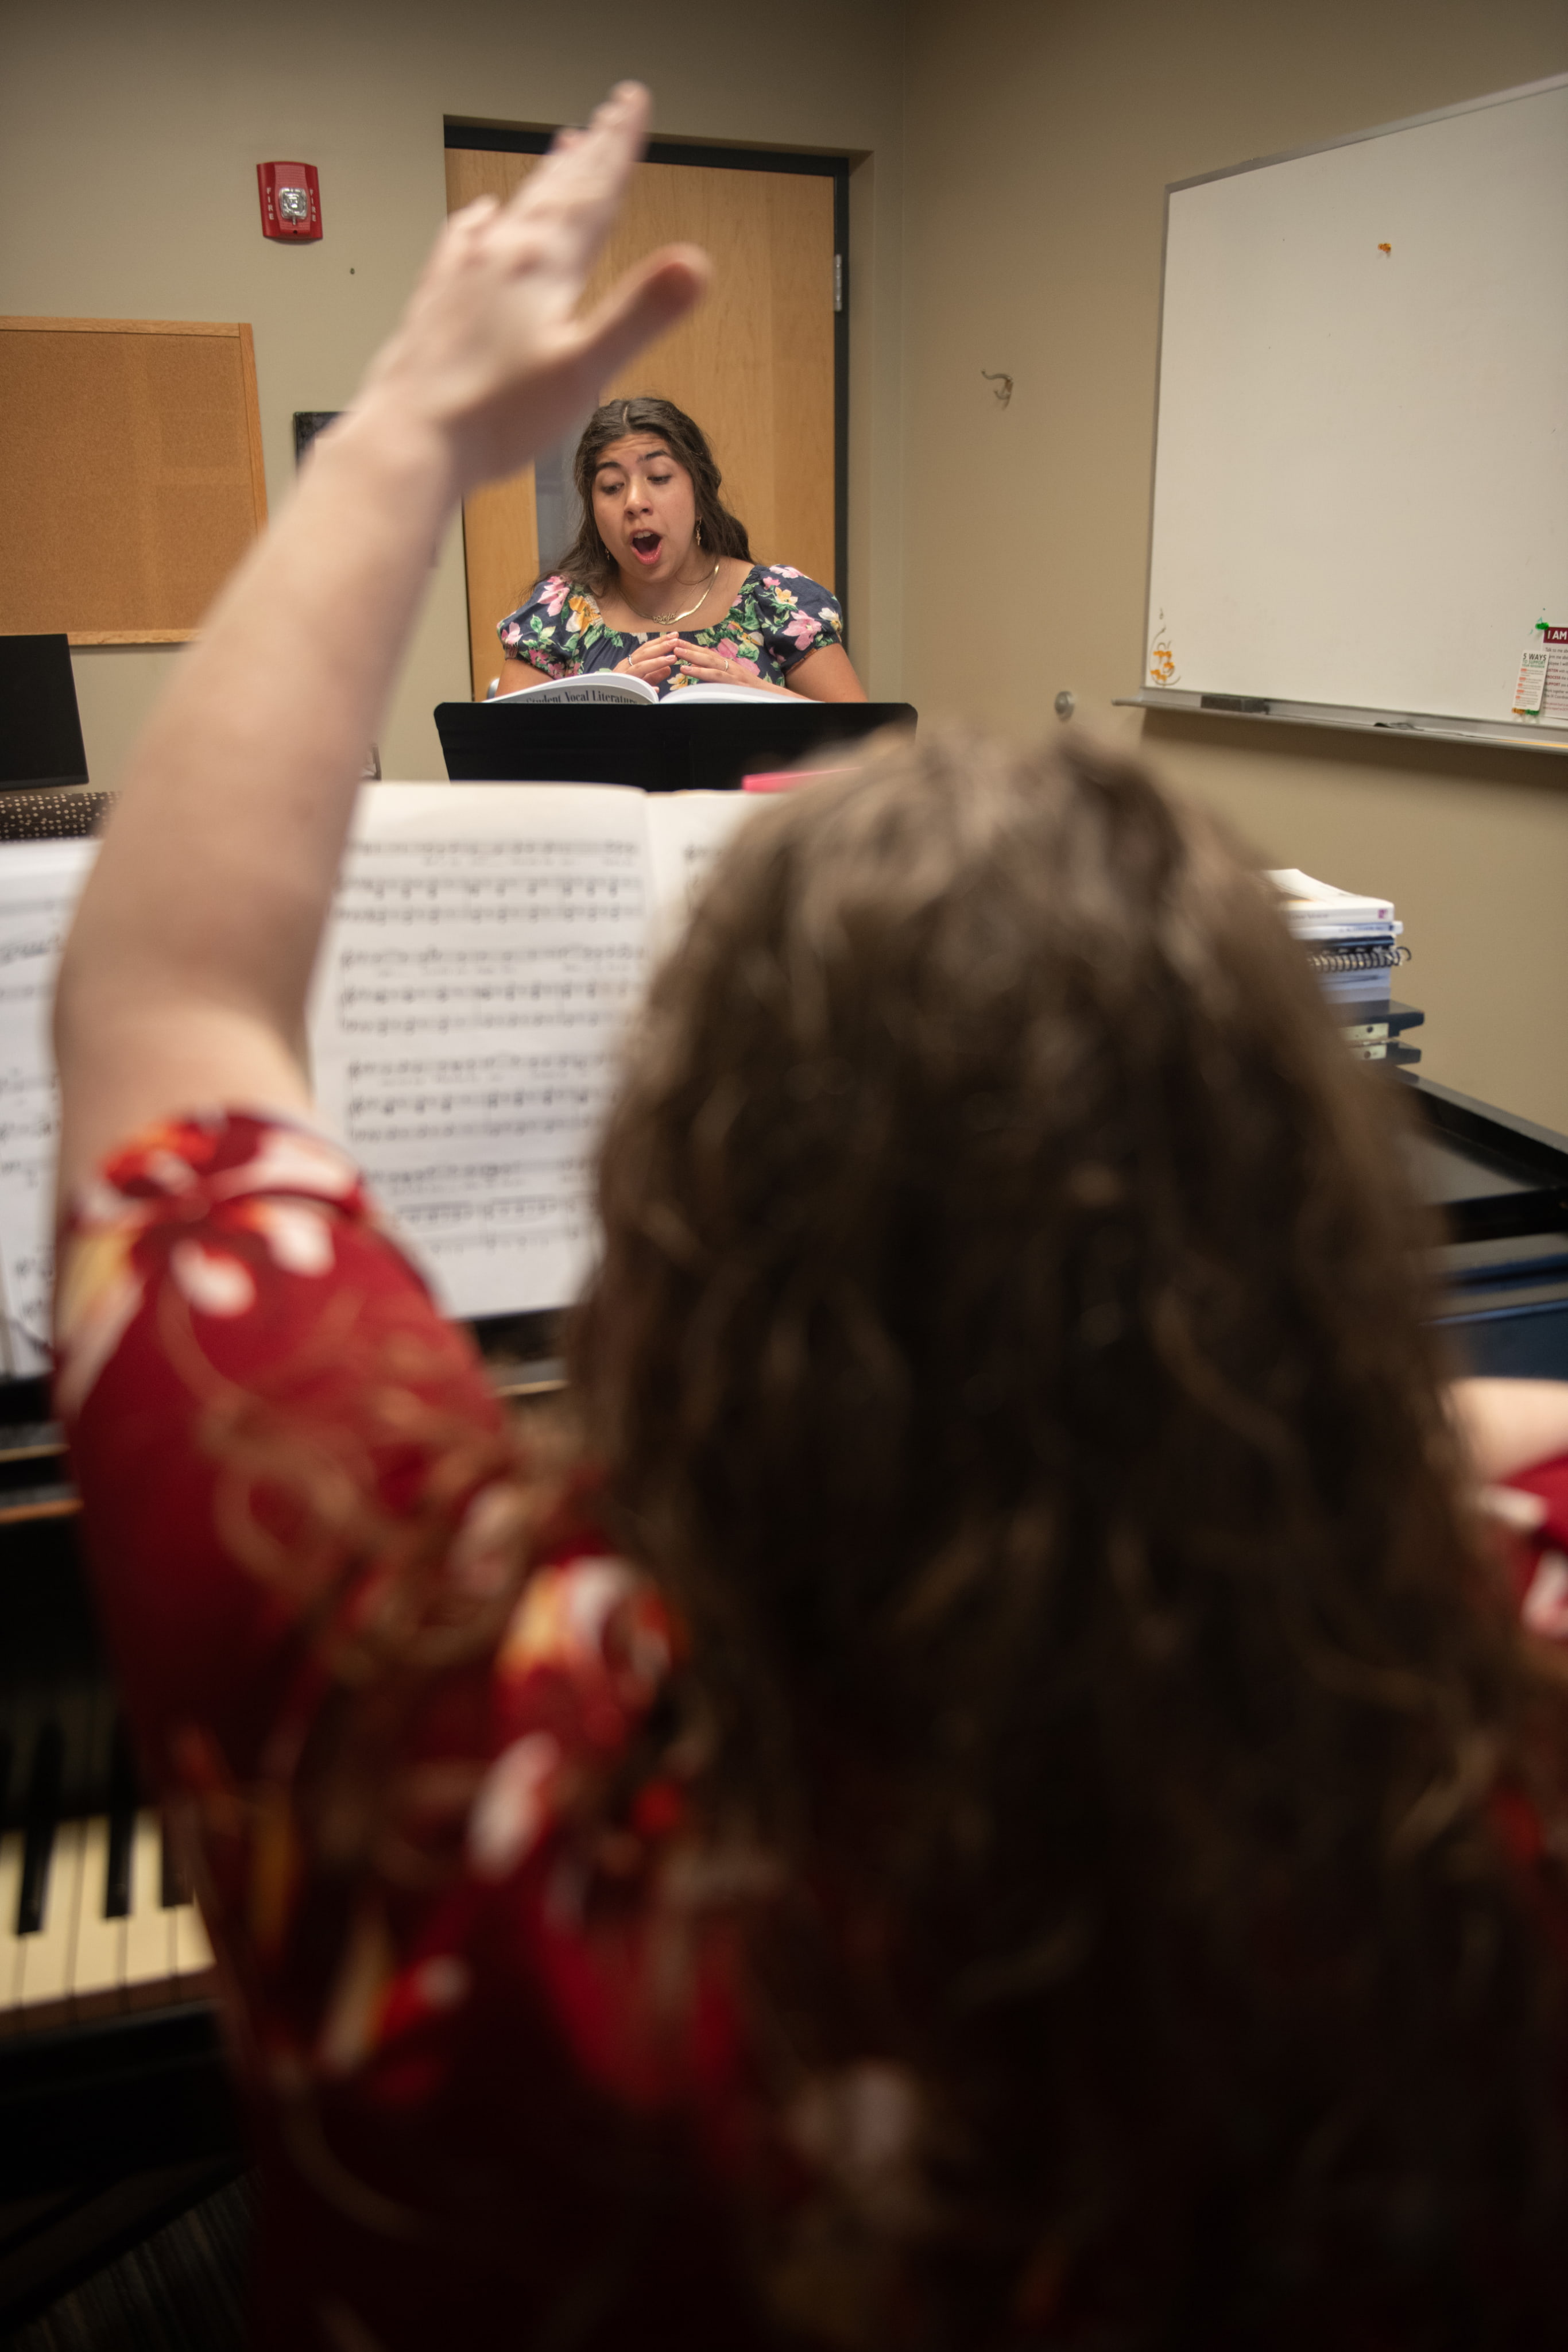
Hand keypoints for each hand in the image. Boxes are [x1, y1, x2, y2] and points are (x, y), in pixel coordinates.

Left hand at [354, 84, 708, 494]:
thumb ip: (639, 313)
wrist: (411, 437)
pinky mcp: (439, 298)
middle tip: (607, 114)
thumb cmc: (494, 415)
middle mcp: (501, 254)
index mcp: (543, 265)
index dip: (618, 146)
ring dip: (545, 177)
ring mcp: (465, 273)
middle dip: (589, 151)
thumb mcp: (584, 369)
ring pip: (516, 208)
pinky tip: (482, 214)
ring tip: (563, 146)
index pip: (593, 191)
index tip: (631, 104)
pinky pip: (465, 240)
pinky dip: (483, 219)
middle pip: (556, 190)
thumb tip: (694, 265)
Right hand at [614, 633, 681, 684]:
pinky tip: (656, 688)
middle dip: (661, 646)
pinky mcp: (623, 688)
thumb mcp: (643, 680)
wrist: (607, 699)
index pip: (647, 649)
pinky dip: (645, 687)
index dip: (660, 641)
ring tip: (671, 658)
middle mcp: (626, 666)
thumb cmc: (624, 688)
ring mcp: (624, 676)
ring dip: (657, 662)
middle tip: (676, 641)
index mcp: (631, 662)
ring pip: (641, 666)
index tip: (674, 636)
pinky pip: (635, 686)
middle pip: (644, 653)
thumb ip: (654, 674)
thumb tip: (668, 668)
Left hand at [672, 641, 785, 691]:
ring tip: (676, 652)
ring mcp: (731, 673)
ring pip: (708, 661)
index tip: (676, 642)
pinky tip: (687, 670)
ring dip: (691, 655)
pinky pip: (714, 676)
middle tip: (670, 642)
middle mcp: (729, 665)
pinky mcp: (732, 682)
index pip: (706, 653)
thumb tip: (696, 669)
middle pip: (705, 653)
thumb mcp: (731, 681)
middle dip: (688, 647)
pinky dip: (699, 672)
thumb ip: (714, 675)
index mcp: (727, 665)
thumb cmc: (750, 691)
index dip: (691, 647)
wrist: (770, 697)